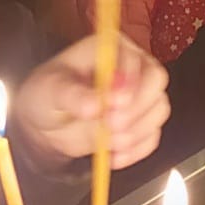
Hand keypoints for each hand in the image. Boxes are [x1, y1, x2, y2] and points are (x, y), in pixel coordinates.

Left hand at [11, 34, 169, 171]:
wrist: (45, 124)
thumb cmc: (47, 95)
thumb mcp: (51, 90)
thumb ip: (73, 94)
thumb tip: (96, 105)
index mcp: (111, 48)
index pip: (135, 60)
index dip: (130, 82)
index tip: (113, 104)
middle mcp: (132, 67)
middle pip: (156, 81)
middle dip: (137, 108)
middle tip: (111, 125)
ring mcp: (140, 95)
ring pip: (158, 110)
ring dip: (137, 131)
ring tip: (108, 143)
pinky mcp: (141, 122)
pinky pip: (152, 136)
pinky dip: (136, 150)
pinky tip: (114, 157)